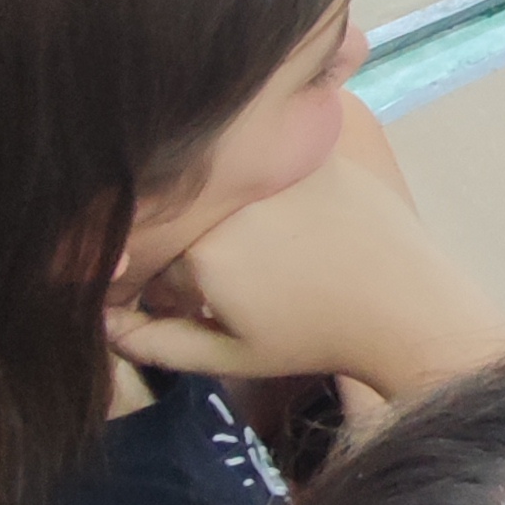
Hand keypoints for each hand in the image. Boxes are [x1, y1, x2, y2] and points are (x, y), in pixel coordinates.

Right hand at [105, 148, 504, 403]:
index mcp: (204, 250)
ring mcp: (277, 167)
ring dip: (224, 206)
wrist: (406, 307)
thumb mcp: (230, 355)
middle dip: (189, 242)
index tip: (184, 294)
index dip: (154, 276)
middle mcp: (233, 199)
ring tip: (270, 248)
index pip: (144, 250)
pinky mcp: (314, 149)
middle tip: (231, 274)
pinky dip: (263, 180)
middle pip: (181, 209)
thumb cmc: (315, 338)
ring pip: (220, 179)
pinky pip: (266, 156)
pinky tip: (294, 220)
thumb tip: (99, 320)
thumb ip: (154, 342)